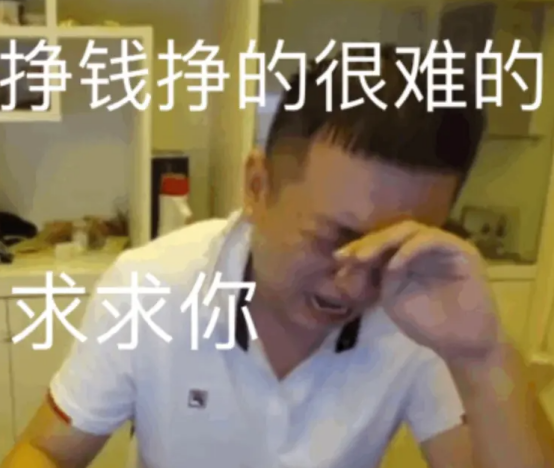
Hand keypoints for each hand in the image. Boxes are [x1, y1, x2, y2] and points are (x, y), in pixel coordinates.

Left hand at [334, 221, 500, 361]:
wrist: (462, 346)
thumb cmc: (428, 324)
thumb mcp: (392, 298)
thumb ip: (379, 276)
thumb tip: (358, 258)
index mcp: (408, 255)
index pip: (382, 242)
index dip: (359, 248)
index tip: (338, 260)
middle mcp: (425, 245)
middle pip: (392, 232)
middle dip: (368, 242)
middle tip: (348, 257)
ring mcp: (444, 246)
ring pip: (410, 230)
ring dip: (384, 241)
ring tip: (363, 258)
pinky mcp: (462, 251)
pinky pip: (431, 240)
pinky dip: (410, 250)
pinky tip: (393, 266)